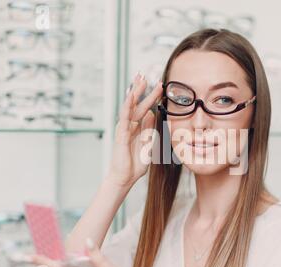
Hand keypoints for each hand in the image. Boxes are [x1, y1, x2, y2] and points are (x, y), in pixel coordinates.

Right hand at [107, 72, 162, 187]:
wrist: (125, 178)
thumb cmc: (135, 164)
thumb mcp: (147, 144)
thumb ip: (149, 129)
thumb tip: (153, 114)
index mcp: (137, 128)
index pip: (145, 108)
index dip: (151, 97)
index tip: (159, 86)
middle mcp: (129, 126)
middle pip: (137, 104)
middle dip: (142, 89)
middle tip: (146, 74)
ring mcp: (124, 129)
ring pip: (130, 107)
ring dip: (134, 93)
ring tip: (139, 79)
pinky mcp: (121, 134)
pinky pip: (124, 117)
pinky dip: (127, 106)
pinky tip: (130, 96)